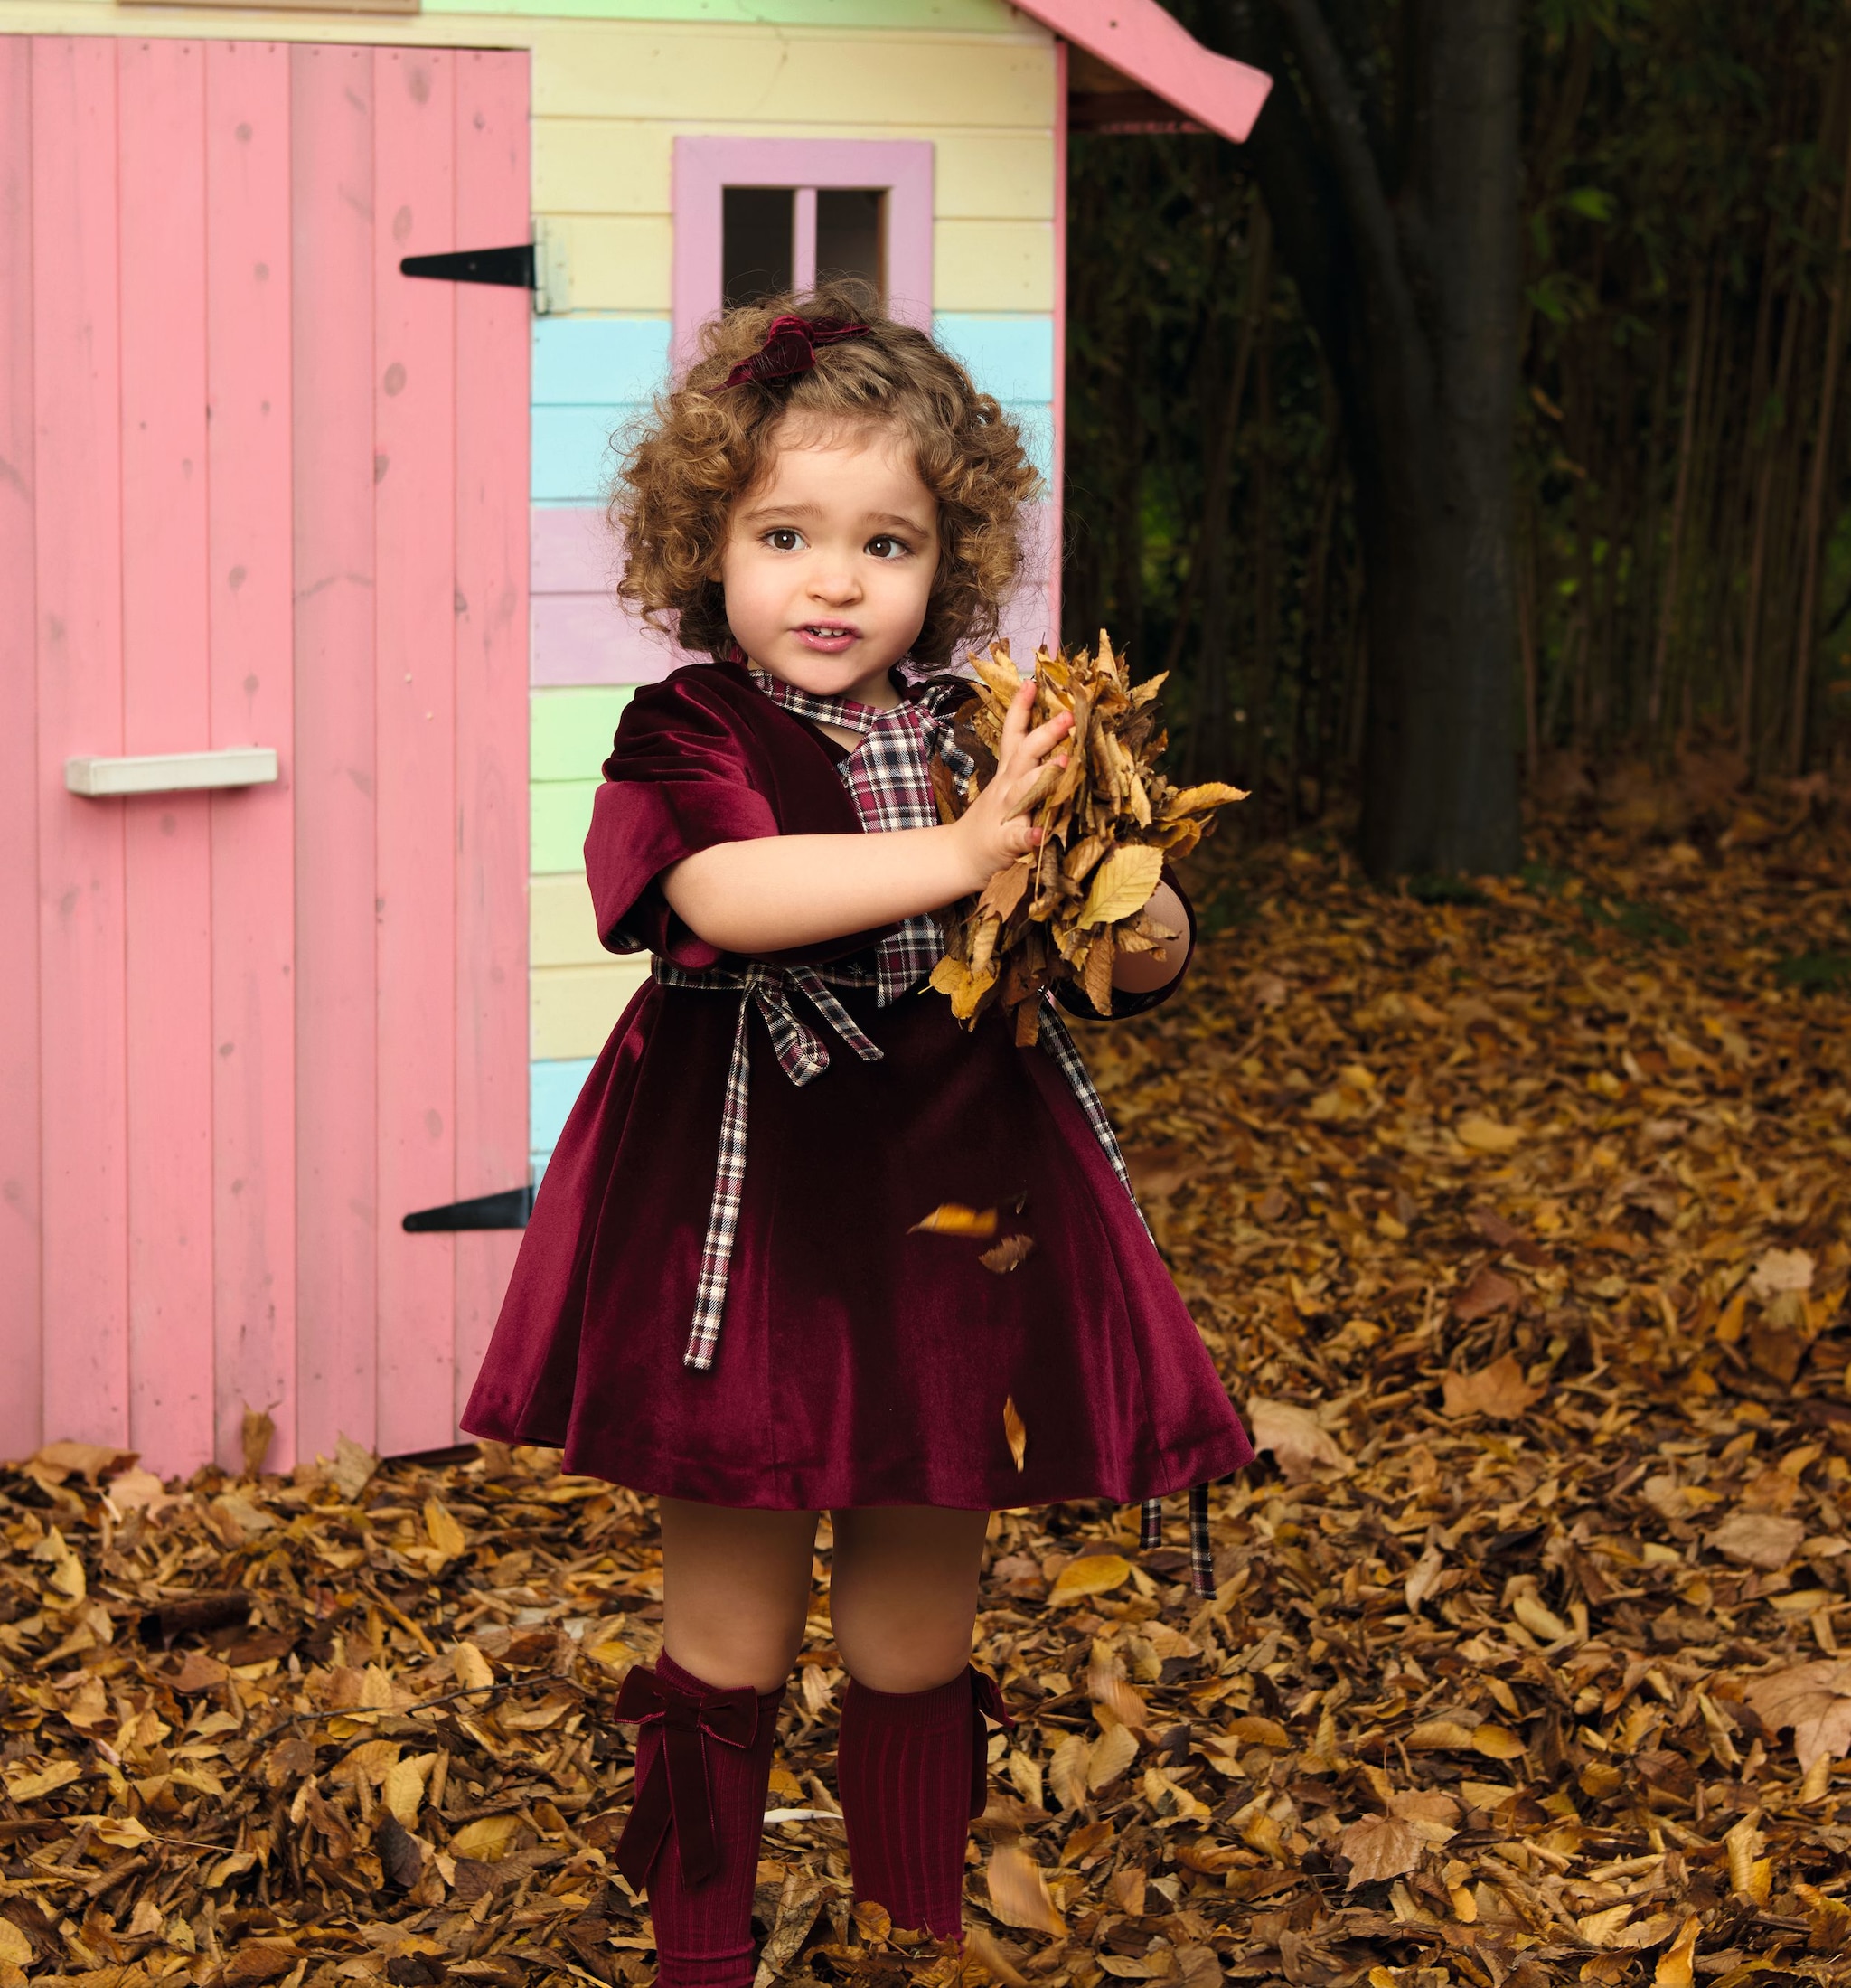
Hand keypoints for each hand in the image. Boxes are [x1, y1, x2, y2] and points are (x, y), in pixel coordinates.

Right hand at [949, 678, 1072, 893]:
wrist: (960, 856)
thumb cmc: (991, 820)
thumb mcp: (1005, 786)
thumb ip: (1027, 765)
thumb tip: (1056, 739)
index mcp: (1008, 773)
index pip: (1014, 734)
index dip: (1021, 708)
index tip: (1032, 682)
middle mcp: (1007, 787)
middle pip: (1024, 754)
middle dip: (1045, 733)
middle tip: (1067, 716)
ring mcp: (1007, 813)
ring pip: (1024, 790)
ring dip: (1042, 776)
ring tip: (1062, 762)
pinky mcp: (1007, 843)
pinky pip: (1019, 838)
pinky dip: (1030, 836)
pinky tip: (1041, 835)